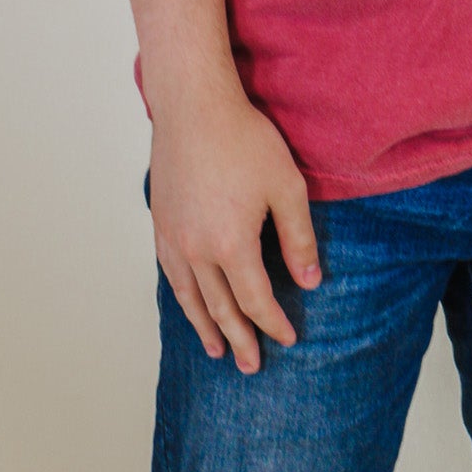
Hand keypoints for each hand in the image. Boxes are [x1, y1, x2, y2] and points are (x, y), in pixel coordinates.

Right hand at [147, 77, 322, 372]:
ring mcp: (174, 239)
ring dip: (206, 327)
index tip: (288, 339)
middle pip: (221, 308)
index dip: (273, 323)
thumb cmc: (244, 139)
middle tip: (252, 366)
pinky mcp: (161, 224)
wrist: (194, 106)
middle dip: (240, 338)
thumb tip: (310, 280)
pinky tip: (190, 303)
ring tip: (218, 350)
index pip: (255, 300)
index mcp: (231, 244)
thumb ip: (298, 237)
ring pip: (191, 298)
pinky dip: (183, 298)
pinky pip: (171, 274)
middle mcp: (197, 250)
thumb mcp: (286, 186)